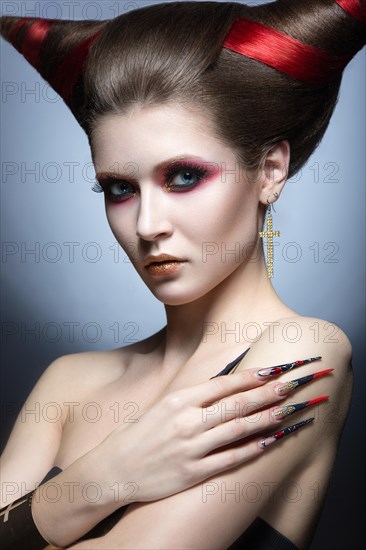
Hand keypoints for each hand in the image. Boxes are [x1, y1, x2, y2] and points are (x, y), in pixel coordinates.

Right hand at [94, 362, 327, 502]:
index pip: (222, 384)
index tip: (272, 369)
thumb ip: (190, 398)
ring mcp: (190, 449)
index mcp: (177, 401)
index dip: (251, 377)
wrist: (111, 471)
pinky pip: (230, 460)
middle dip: (267, 393)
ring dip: (267, 419)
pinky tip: (269, 441)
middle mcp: (186, 422)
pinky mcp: (192, 473)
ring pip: (238, 430)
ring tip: (288, 410)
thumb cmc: (134, 436)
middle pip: (236, 404)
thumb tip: (222, 385)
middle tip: (291, 384)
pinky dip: (252, 450)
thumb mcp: (159, 407)